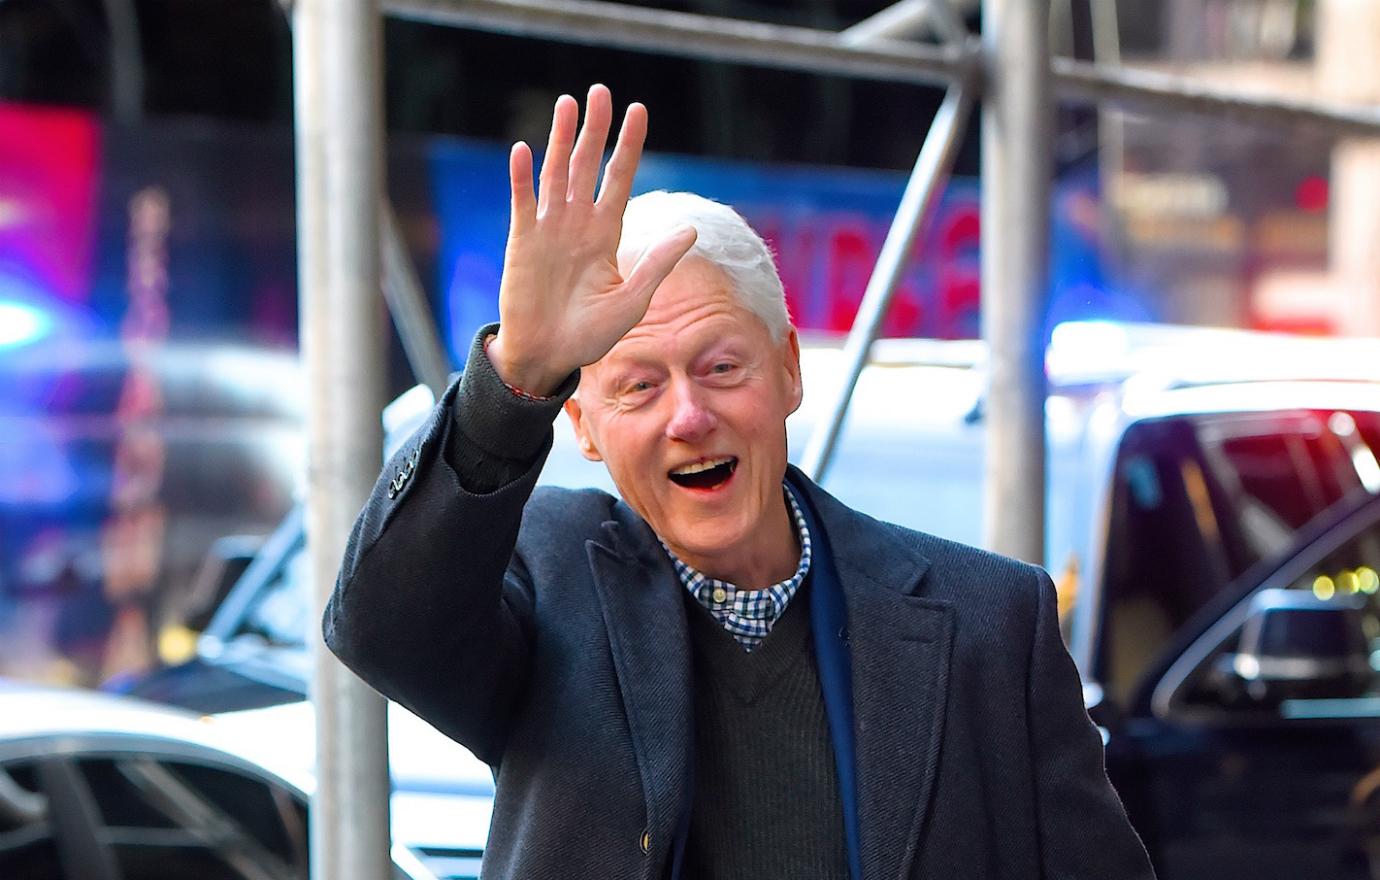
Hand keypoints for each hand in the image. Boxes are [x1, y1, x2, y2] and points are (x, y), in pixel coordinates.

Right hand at [487, 84, 696, 395]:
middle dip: (595, 130)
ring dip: (560, 140)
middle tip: (602, 91)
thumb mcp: (633, 300)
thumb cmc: (591, 334)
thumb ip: (658, 263)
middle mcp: (577, 224)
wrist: (549, 355)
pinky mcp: (522, 242)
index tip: (639, 111)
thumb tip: (691, 229)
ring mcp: (548, 230)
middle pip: (587, 166)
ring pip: (556, 174)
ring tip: (568, 104)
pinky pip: (523, 203)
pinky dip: (522, 177)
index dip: (628, 146)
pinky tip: (523, 149)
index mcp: (606, 234)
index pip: (619, 179)